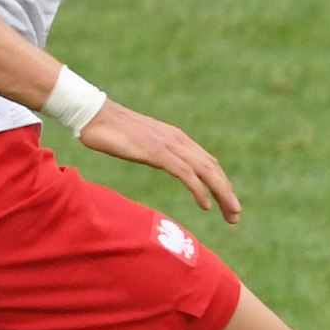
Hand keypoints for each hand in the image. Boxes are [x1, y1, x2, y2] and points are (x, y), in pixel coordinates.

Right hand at [81, 99, 244, 225]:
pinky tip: (206, 205)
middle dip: (227, 193)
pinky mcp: (157, 151)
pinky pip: (185, 173)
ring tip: (231, 214)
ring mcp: (169, 145)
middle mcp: (178, 140)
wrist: (93, 113)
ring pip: (205, 171)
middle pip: (213, 169)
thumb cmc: (111, 130)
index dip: (221, 184)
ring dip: (222, 194)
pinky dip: (199, 189)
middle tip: (236, 216)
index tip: (228, 204)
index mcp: (177, 139)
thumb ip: (155, 152)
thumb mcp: (141, 144)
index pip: (208, 163)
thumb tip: (159, 162)